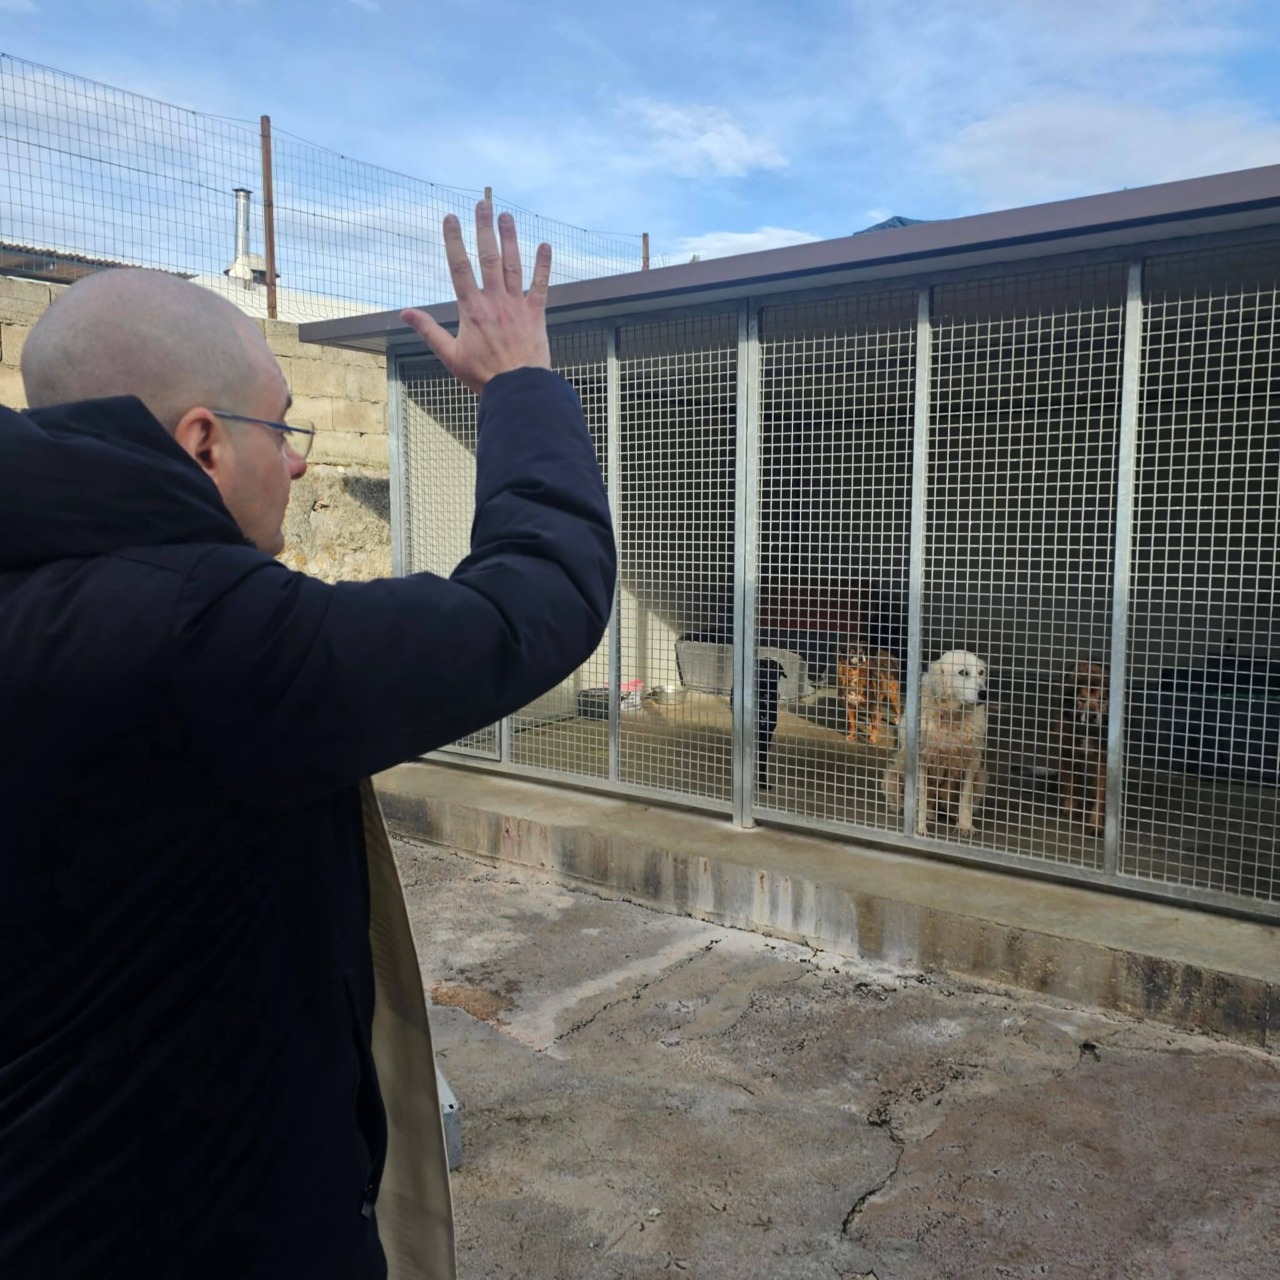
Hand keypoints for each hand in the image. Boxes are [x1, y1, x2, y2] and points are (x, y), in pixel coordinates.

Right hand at [401, 201, 551, 395]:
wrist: (517, 390)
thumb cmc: (482, 375)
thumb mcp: (449, 355)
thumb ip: (428, 331)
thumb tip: (404, 314)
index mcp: (471, 309)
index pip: (460, 267)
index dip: (454, 241)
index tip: (450, 218)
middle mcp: (494, 301)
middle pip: (488, 257)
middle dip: (484, 228)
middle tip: (482, 203)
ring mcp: (516, 306)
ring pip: (513, 265)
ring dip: (510, 238)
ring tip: (506, 216)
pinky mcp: (535, 314)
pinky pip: (540, 284)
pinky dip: (543, 265)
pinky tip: (545, 245)